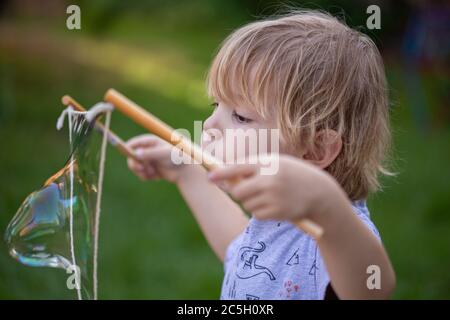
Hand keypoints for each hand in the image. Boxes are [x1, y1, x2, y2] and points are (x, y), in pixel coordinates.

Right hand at [126, 134, 190, 183]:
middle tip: (141, 169)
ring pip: (135, 167)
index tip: (126, 154)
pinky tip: (156, 177)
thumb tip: (136, 153)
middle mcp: (147, 150)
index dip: (127, 148)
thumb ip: (150, 153)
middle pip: (131, 156)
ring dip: (142, 172)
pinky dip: (147, 177)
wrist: (185, 172)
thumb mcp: (164, 154)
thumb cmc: (177, 158)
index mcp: (150, 142)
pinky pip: (141, 174)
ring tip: (153, 173)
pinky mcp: (148, 170)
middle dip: (135, 164)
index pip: (134, 143)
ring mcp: (147, 160)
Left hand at [207, 154, 338, 221]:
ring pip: (247, 204)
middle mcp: (268, 179)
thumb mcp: (275, 163)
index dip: (221, 173)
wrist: (319, 192)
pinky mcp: (277, 212)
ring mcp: (273, 197)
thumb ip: (252, 168)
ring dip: (252, 202)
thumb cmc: (291, 175)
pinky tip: (274, 205)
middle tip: (247, 190)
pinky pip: (256, 214)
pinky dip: (260, 212)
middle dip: (238, 192)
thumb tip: (225, 179)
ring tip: (269, 195)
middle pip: (238, 191)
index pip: (238, 167)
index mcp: (267, 163)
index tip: (209, 177)